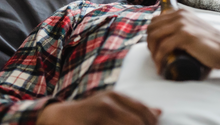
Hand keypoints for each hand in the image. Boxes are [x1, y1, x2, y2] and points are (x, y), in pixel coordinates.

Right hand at [37, 91, 160, 124]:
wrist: (59, 117)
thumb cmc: (90, 113)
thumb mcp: (111, 105)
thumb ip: (134, 108)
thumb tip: (160, 113)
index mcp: (115, 96)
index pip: (144, 112)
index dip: (151, 123)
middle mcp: (107, 104)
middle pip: (137, 123)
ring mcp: (97, 116)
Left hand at [146, 8, 219, 78]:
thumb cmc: (212, 44)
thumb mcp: (194, 29)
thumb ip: (184, 27)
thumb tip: (169, 37)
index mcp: (180, 12)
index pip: (155, 21)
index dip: (151, 36)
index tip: (154, 49)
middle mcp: (180, 15)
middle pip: (152, 28)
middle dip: (150, 45)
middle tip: (156, 58)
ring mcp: (182, 24)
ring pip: (155, 37)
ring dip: (153, 53)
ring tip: (158, 63)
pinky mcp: (185, 35)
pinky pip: (163, 47)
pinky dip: (159, 59)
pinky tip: (160, 67)